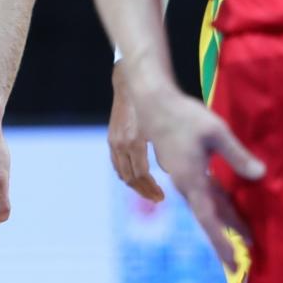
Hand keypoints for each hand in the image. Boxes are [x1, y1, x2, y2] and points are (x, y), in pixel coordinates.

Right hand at [108, 63, 164, 202]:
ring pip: (121, 172)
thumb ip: (165, 149)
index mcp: (134, 141)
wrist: (130, 84)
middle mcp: (121, 143)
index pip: (140, 176)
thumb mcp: (163, 125)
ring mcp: (114, 141)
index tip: (163, 196)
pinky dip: (124, 173)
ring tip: (147, 190)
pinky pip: (115, 163)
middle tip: (158, 198)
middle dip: (143, 191)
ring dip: (134, 184)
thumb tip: (171, 170)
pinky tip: (134, 176)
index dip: (151, 189)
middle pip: (130, 178)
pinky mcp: (111, 137)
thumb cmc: (154, 102)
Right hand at [135, 88, 263, 267]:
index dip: (222, 242)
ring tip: (244, 233)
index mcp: (191, 180)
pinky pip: (203, 192)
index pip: (209, 219)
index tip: (234, 263)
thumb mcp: (217, 132)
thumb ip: (237, 155)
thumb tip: (260, 174)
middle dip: (229, 234)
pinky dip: (217, 202)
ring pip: (207, 204)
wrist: (153, 102)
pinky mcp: (182, 167)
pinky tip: (228, 202)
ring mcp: (182, 176)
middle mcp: (185, 183)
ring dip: (224, 219)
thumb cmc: (184, 115)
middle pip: (210, 216)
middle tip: (249, 252)